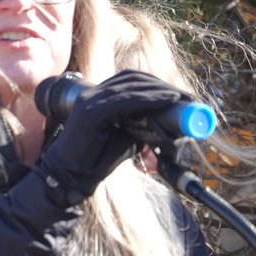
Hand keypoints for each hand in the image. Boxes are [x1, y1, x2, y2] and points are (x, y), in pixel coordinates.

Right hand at [36, 69, 190, 204]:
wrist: (70, 177)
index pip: (130, 80)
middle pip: (133, 79)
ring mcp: (89, 100)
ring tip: (180, 99)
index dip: (155, 84)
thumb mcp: (126, 138)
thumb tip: (167, 125)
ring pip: (131, 86)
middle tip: (185, 96)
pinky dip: (149, 99)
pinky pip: (126, 100)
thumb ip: (141, 126)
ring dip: (160, 91)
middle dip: (161, 85)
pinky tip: (166, 101)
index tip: (179, 95)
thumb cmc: (95, 160)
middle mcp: (92, 93)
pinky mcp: (91, 111)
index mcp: (98, 97)